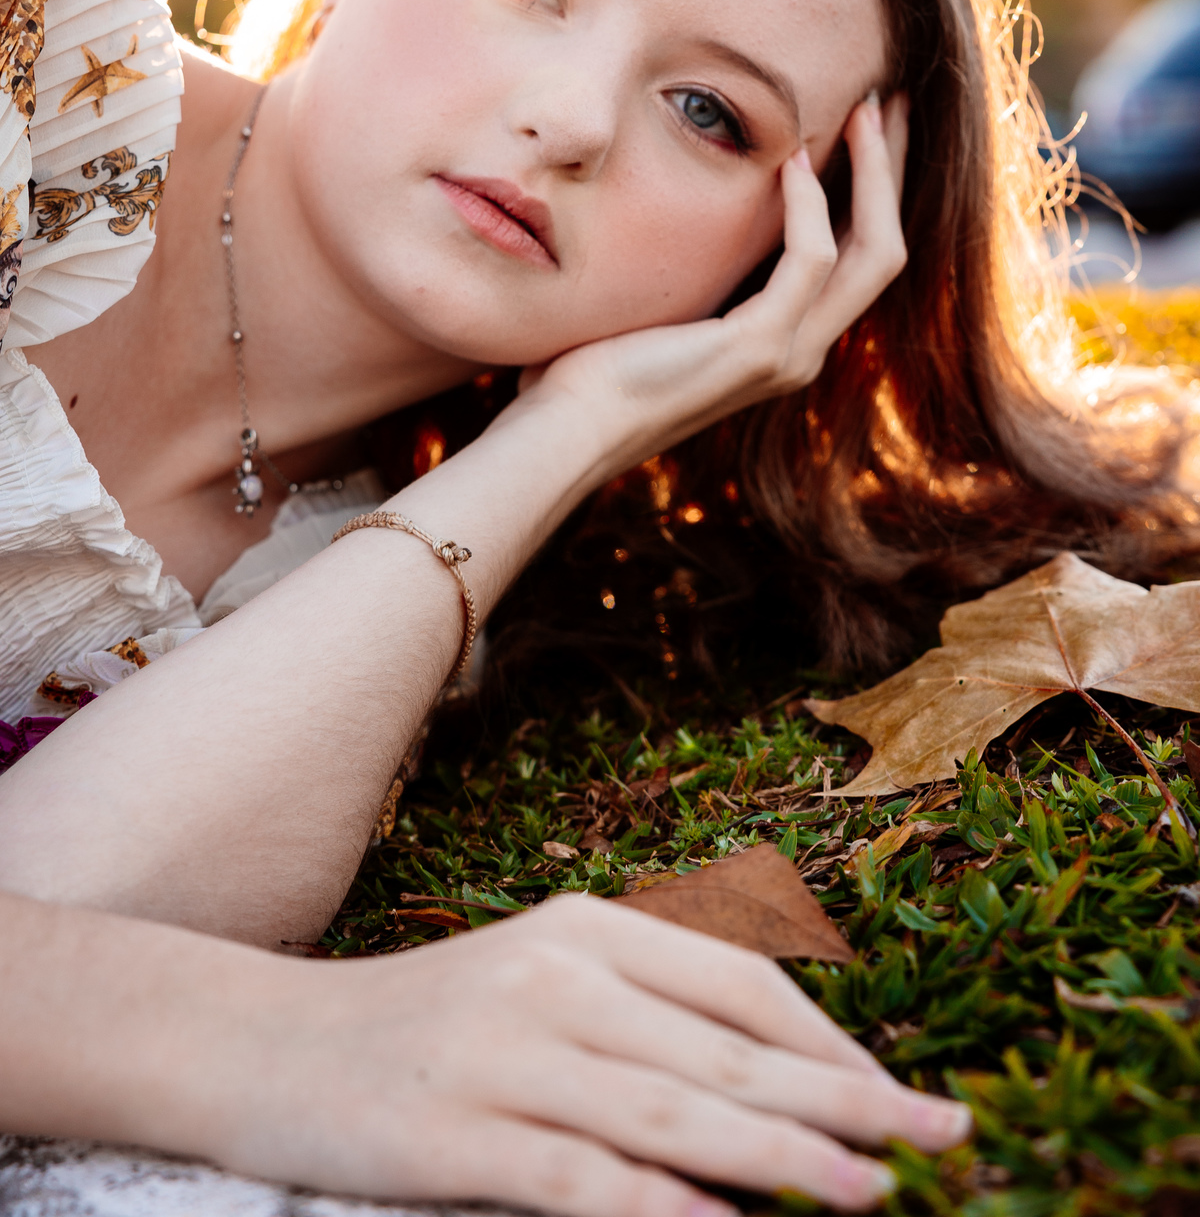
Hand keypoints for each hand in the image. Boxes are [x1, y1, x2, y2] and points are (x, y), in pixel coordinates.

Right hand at [215, 896, 967, 1215]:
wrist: (266, 1042)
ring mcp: (504, 1050)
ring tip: (873, 1192)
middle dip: (847, 1103)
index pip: (743, 984)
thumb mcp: (541, 985)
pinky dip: (657, 1205)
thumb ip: (645, 1019)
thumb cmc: (429, 1023)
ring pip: (674, 1112)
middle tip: (944, 1139)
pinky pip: (577, 1176)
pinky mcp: (454, 1130)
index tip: (905, 1097)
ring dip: (784, 1160)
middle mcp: (557, 975)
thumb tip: (779, 1087)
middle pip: (728, 1050)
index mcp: (588, 928)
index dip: (833, 1045)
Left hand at [523, 93, 907, 475]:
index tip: (867, 122)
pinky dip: (809, 205)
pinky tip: (793, 160)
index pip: (860, 258)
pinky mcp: (758, 348)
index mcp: (786, 342)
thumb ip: (702, 269)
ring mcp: (789, 356)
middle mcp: (803, 353)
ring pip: (872, 252)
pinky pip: (809, 261)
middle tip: (890, 97)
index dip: (876, 189)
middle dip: (893, 170)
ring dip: (873, 172)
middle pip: (886, 250)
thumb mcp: (668, 305)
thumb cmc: (596, 366)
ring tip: (862, 108)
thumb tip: (695, 203)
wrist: (569, 427)